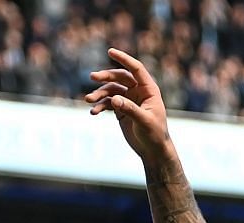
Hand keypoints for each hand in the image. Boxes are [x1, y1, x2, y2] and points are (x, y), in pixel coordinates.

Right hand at [85, 49, 172, 163]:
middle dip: (106, 77)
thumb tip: (114, 99)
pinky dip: (100, 106)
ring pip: (111, 90)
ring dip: (99, 94)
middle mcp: (138, 92)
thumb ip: (130, 109)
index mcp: (148, 90)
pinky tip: (93, 112)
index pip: (136, 69)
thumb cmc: (155, 135)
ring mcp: (128, 100)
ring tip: (88, 100)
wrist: (153, 151)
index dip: (124, 59)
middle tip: (92, 78)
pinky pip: (108, 103)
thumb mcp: (144, 122)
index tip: (110, 51)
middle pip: (119, 77)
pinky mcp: (121, 110)